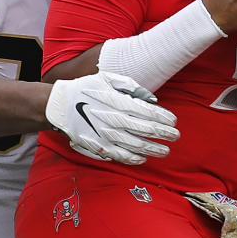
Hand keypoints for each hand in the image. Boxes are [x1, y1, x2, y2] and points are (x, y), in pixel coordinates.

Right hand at [45, 71, 179, 164]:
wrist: (61, 105)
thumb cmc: (87, 89)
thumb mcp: (109, 78)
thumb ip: (132, 87)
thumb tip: (152, 98)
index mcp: (120, 102)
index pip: (149, 113)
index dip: (164, 118)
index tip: (174, 121)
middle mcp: (117, 120)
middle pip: (147, 130)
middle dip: (165, 134)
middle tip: (176, 136)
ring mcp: (108, 135)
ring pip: (137, 146)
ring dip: (154, 149)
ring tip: (165, 151)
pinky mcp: (99, 146)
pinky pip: (120, 156)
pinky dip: (134, 159)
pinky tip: (143, 159)